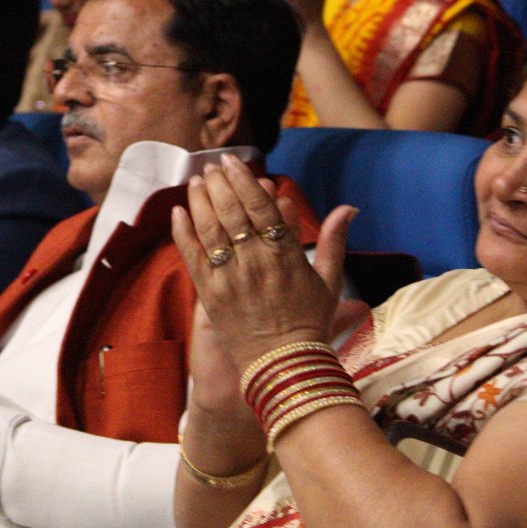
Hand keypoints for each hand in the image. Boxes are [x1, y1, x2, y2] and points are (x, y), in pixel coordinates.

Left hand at [171, 153, 355, 371]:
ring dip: (199, 200)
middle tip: (210, 168)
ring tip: (195, 182)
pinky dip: (182, 233)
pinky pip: (192, 257)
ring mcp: (230, 278)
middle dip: (218, 184)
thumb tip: (349, 208)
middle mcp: (256, 262)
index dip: (243, 180)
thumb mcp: (330, 280)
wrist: (284, 365)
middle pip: (231, 211)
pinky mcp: (210, 295)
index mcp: (285, 254)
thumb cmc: (310, 322)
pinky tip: (177, 213)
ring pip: (209, 229)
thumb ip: (335, 240)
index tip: (232, 162)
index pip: (260, 206)